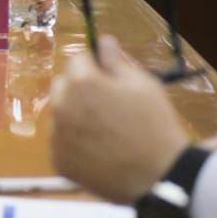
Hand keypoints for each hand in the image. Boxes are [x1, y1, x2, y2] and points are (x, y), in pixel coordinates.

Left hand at [51, 35, 189, 202]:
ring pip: (59, 113)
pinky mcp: (57, 159)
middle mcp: (61, 104)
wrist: (160, 177)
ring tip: (105, 131)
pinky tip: (99, 150)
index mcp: (81, 82)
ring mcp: (56, 134)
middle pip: (63, 85)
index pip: (78, 59)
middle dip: (79, 89)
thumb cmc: (155, 126)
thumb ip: (117, 61)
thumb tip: (102, 40)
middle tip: (107, 106)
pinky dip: (74, 143)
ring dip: (74, 115)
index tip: (110, 78)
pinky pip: (61, 142)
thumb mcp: (144, 85)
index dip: (95, 66)